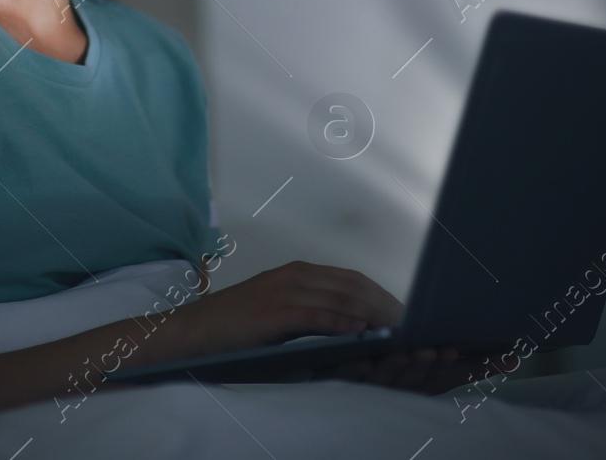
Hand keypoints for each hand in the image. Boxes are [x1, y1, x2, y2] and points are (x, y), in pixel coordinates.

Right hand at [158, 260, 403, 361]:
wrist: (192, 332)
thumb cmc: (236, 329)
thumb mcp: (278, 313)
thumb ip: (311, 313)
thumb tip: (353, 329)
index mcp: (297, 273)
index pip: (352, 280)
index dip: (383, 295)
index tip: (406, 315)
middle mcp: (294, 276)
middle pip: (353, 286)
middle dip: (386, 305)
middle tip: (413, 326)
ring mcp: (282, 292)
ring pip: (339, 298)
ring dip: (373, 314)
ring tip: (398, 331)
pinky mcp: (272, 313)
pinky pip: (314, 315)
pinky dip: (341, 323)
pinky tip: (360, 332)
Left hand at [314, 346, 505, 394]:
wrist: (335, 400)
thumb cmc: (391, 375)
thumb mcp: (428, 369)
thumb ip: (464, 364)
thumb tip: (511, 356)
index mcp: (422, 385)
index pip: (452, 376)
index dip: (477, 368)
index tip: (502, 355)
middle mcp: (399, 390)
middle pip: (420, 379)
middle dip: (432, 364)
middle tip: (441, 348)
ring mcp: (371, 387)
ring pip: (389, 378)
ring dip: (400, 366)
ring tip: (410, 350)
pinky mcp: (342, 381)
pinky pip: (351, 377)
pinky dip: (359, 368)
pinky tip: (366, 358)